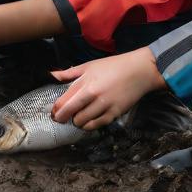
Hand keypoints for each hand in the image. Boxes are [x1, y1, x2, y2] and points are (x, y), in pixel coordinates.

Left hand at [51, 47, 165, 129]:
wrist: (139, 71)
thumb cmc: (113, 66)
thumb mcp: (89, 65)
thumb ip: (69, 73)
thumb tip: (51, 76)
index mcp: (85, 82)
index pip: (63, 102)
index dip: (56, 111)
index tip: (55, 113)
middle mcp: (93, 95)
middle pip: (71, 115)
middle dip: (64, 118)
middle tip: (64, 118)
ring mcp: (104, 106)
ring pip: (82, 122)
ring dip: (78, 121)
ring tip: (80, 116)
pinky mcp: (114, 113)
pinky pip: (96, 125)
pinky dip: (90, 125)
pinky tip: (90, 119)